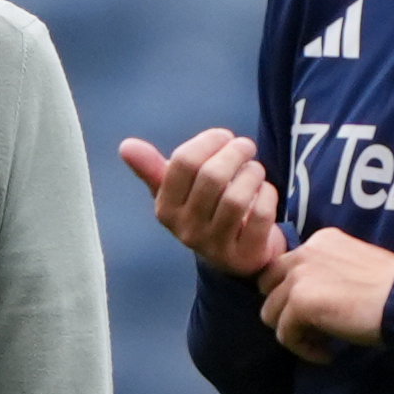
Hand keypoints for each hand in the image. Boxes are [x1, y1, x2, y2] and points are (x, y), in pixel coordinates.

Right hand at [121, 130, 282, 280]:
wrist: (234, 256)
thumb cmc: (205, 212)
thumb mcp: (177, 192)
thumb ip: (152, 168)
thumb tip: (125, 145)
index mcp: (165, 209)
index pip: (184, 162)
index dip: (209, 141)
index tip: (224, 137)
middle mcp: (185, 230)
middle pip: (213, 176)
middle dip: (236, 152)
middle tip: (246, 147)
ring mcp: (215, 246)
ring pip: (237, 197)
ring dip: (253, 173)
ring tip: (255, 169)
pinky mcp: (244, 255)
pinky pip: (260, 215)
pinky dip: (268, 195)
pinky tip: (265, 192)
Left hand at [257, 228, 393, 362]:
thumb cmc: (392, 289)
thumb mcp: (354, 266)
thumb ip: (326, 272)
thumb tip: (307, 298)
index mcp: (320, 240)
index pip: (284, 268)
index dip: (295, 295)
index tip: (320, 314)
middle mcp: (305, 251)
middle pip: (268, 287)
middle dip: (285, 311)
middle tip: (313, 329)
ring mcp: (299, 275)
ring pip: (271, 314)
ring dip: (295, 333)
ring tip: (323, 344)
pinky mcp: (299, 301)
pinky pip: (284, 335)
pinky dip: (304, 349)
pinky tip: (328, 353)